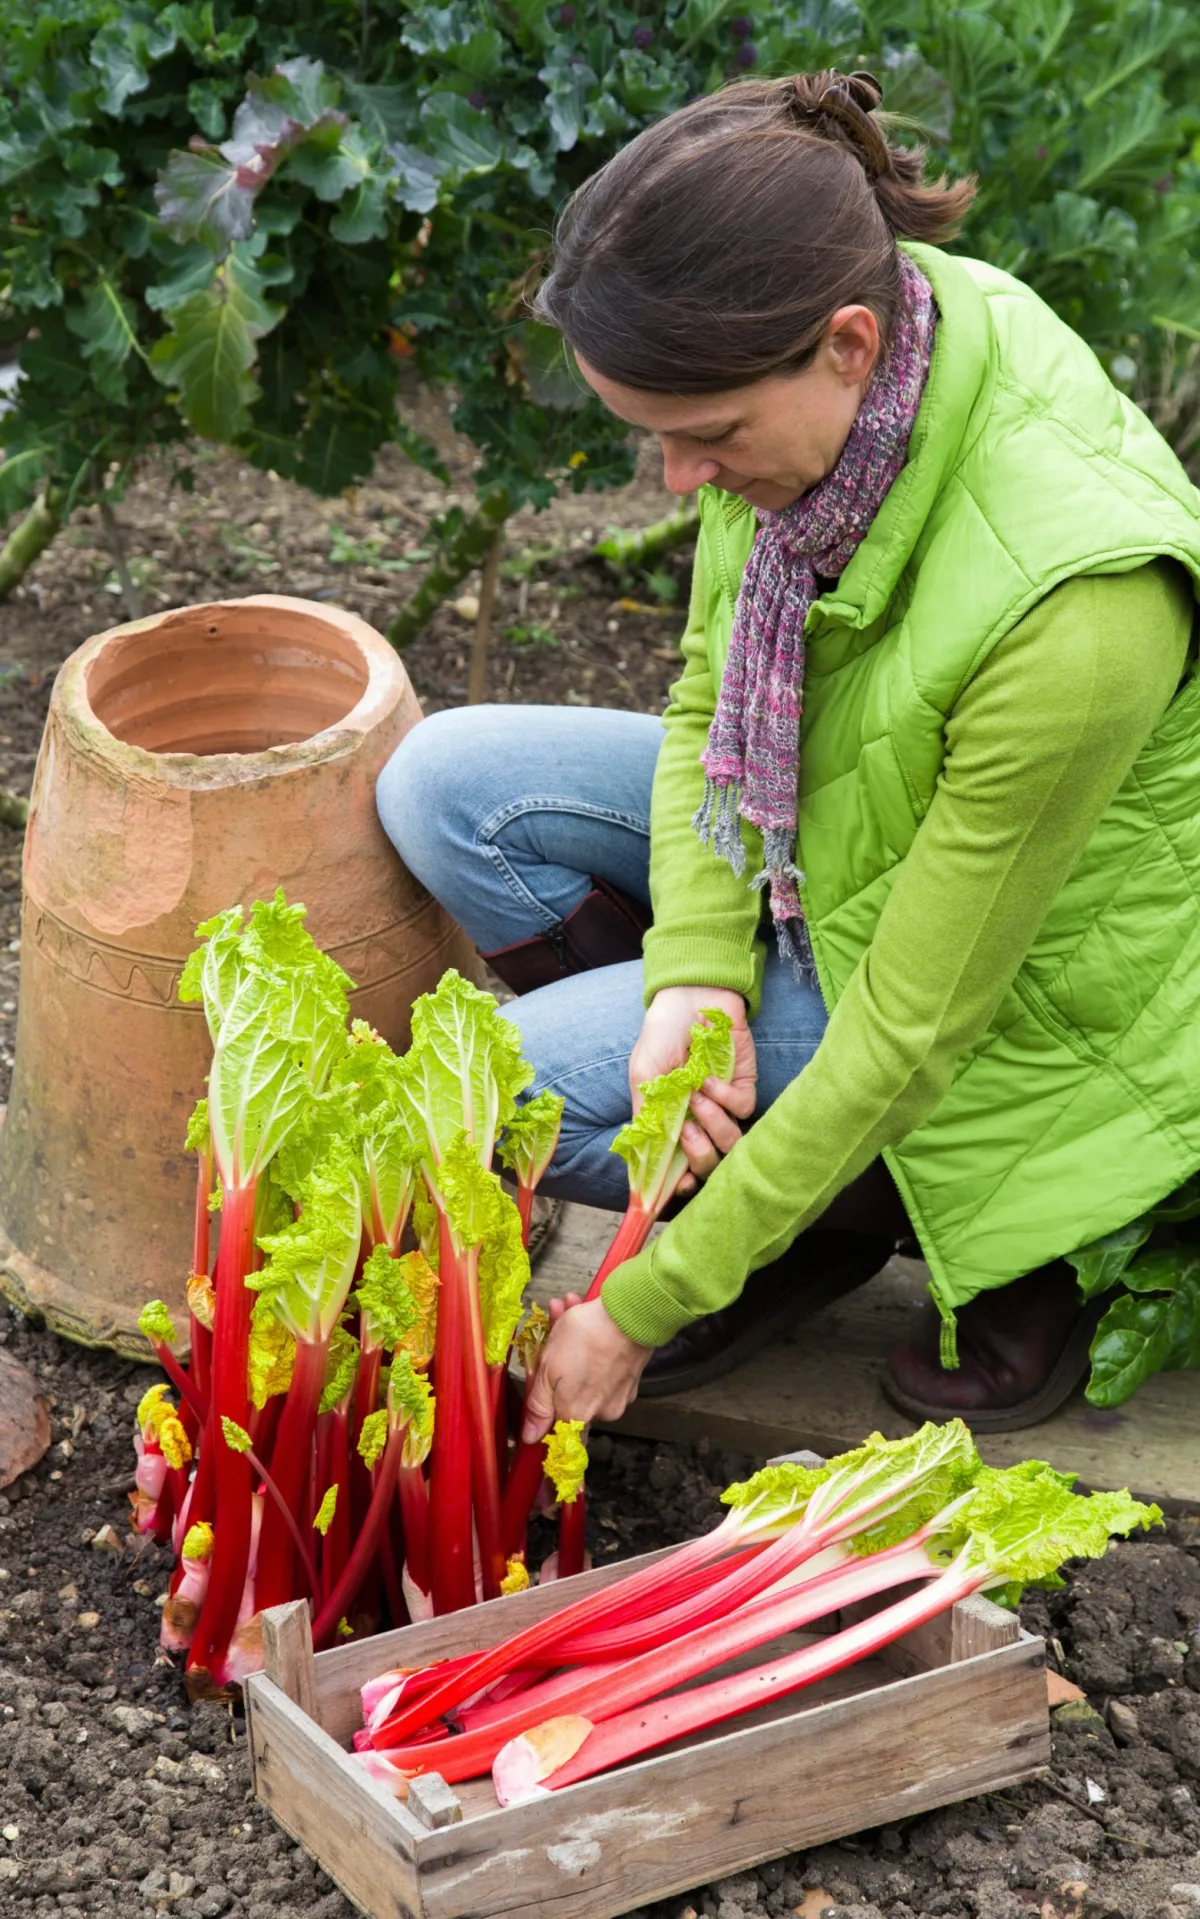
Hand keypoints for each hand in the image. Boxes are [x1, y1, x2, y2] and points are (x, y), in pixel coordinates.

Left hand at [521, 1293, 652, 1440]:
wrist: (631, 1314)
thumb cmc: (585, 1338)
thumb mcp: (549, 1369)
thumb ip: (539, 1405)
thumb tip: (531, 1437)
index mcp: (577, 1414)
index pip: (558, 1431)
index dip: (547, 1412)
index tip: (542, 1387)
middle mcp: (601, 1411)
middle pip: (570, 1394)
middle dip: (556, 1363)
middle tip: (550, 1331)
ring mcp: (620, 1393)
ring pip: (588, 1372)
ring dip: (572, 1343)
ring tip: (564, 1308)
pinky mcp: (632, 1375)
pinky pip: (606, 1363)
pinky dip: (594, 1344)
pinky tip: (584, 1313)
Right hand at [629, 984, 755, 1193]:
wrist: (688, 998)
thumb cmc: (661, 1036)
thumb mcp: (643, 1078)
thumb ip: (646, 1117)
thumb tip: (646, 1159)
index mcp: (674, 1123)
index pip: (683, 1165)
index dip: (682, 1182)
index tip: (678, 1185)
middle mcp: (700, 1120)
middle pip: (711, 1162)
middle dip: (699, 1155)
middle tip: (684, 1130)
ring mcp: (724, 1104)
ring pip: (731, 1141)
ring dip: (712, 1125)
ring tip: (695, 1099)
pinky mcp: (744, 1085)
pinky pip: (742, 1108)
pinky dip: (723, 1097)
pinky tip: (708, 1078)